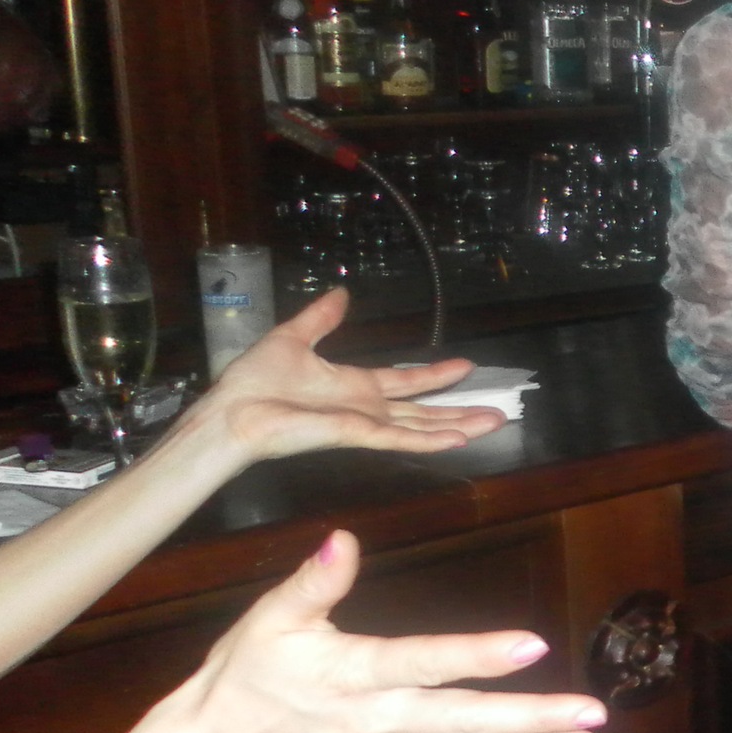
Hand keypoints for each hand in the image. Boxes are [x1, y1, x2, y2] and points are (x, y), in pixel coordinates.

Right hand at [127, 530, 607, 732]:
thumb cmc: (243, 677)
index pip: (425, 663)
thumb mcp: (268, 619)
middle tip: (594, 715)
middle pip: (467, 722)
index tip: (532, 645)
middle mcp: (380, 719)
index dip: (478, 656)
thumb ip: (313, 582)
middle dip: (535, 719)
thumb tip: (343, 539)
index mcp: (353, 674)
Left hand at [181, 290, 509, 463]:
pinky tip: (460, 438)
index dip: (434, 376)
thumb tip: (341, 293)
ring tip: (494, 423)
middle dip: (460, 411)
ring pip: (423, 427)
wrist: (234, 412)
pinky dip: (432, 439)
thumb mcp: (293, 338)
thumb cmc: (255, 381)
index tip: (464, 366)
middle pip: (424, 411)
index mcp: (353, 387)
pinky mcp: (358, 435)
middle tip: (497, 411)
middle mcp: (366, 409)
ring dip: (459, 426)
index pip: (404, 382)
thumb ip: (321, 319)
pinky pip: (401, 438)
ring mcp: (365, 424)